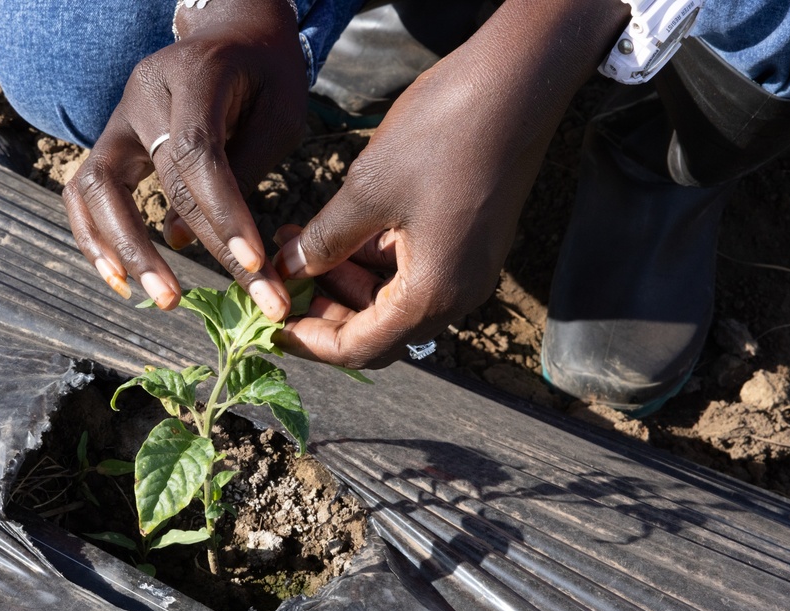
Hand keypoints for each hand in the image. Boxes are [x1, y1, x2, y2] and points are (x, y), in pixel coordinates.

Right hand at [63, 0, 306, 320]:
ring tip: (163, 299)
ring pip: (97, 187)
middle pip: (160, 179)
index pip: (199, 152)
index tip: (254, 263)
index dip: (224, 214)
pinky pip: (86, 193)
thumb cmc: (266, 75)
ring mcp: (118, 117)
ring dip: (126, 250)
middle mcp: (143, 93)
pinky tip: (120, 281)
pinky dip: (96, 238)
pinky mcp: (111, 142)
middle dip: (200, 247)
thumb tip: (188, 239)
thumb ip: (242, 171)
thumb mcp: (278, 114)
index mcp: (193, 75)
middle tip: (239, 297)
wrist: (233, 34)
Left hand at [274, 0, 627, 366]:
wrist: (518, 82)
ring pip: (392, 300)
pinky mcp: (468, 243)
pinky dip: (370, 259)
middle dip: (324, 310)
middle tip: (281, 278)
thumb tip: (288, 268)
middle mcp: (456, 295)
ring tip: (297, 242)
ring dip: (343, 279)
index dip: (310, 342)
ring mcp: (466, 269)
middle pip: (378, 330)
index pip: (361, 348)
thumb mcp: (367, 191)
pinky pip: (411, 271)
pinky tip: (336, 229)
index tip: (271, 324)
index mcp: (432, 294)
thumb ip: (325, 240)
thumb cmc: (443, 134)